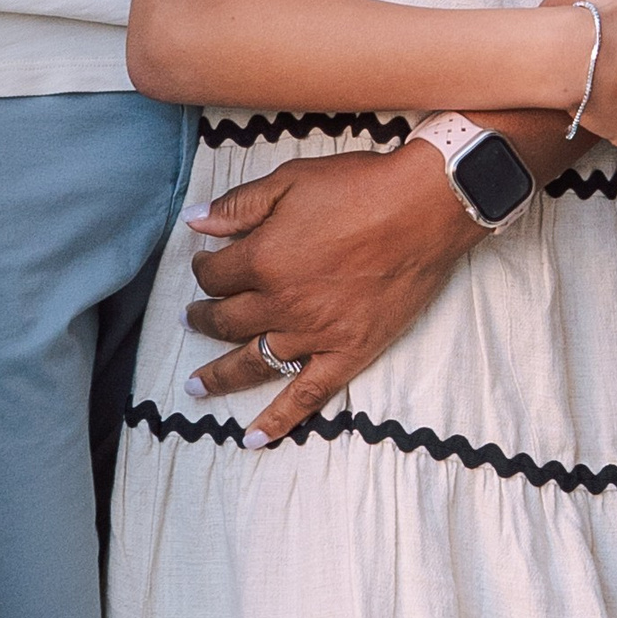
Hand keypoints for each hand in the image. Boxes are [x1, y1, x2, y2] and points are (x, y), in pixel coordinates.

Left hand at [183, 140, 476, 445]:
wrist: (423, 208)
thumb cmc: (359, 186)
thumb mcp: (290, 179)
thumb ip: (238, 205)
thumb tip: (193, 223)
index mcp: (263, 258)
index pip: (215, 275)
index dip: (204, 269)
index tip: (205, 264)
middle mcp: (281, 303)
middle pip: (227, 320)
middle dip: (203, 318)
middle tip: (193, 317)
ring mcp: (314, 334)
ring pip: (252, 363)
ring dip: (219, 375)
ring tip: (197, 385)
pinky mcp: (348, 353)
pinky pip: (307, 395)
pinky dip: (278, 420)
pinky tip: (254, 438)